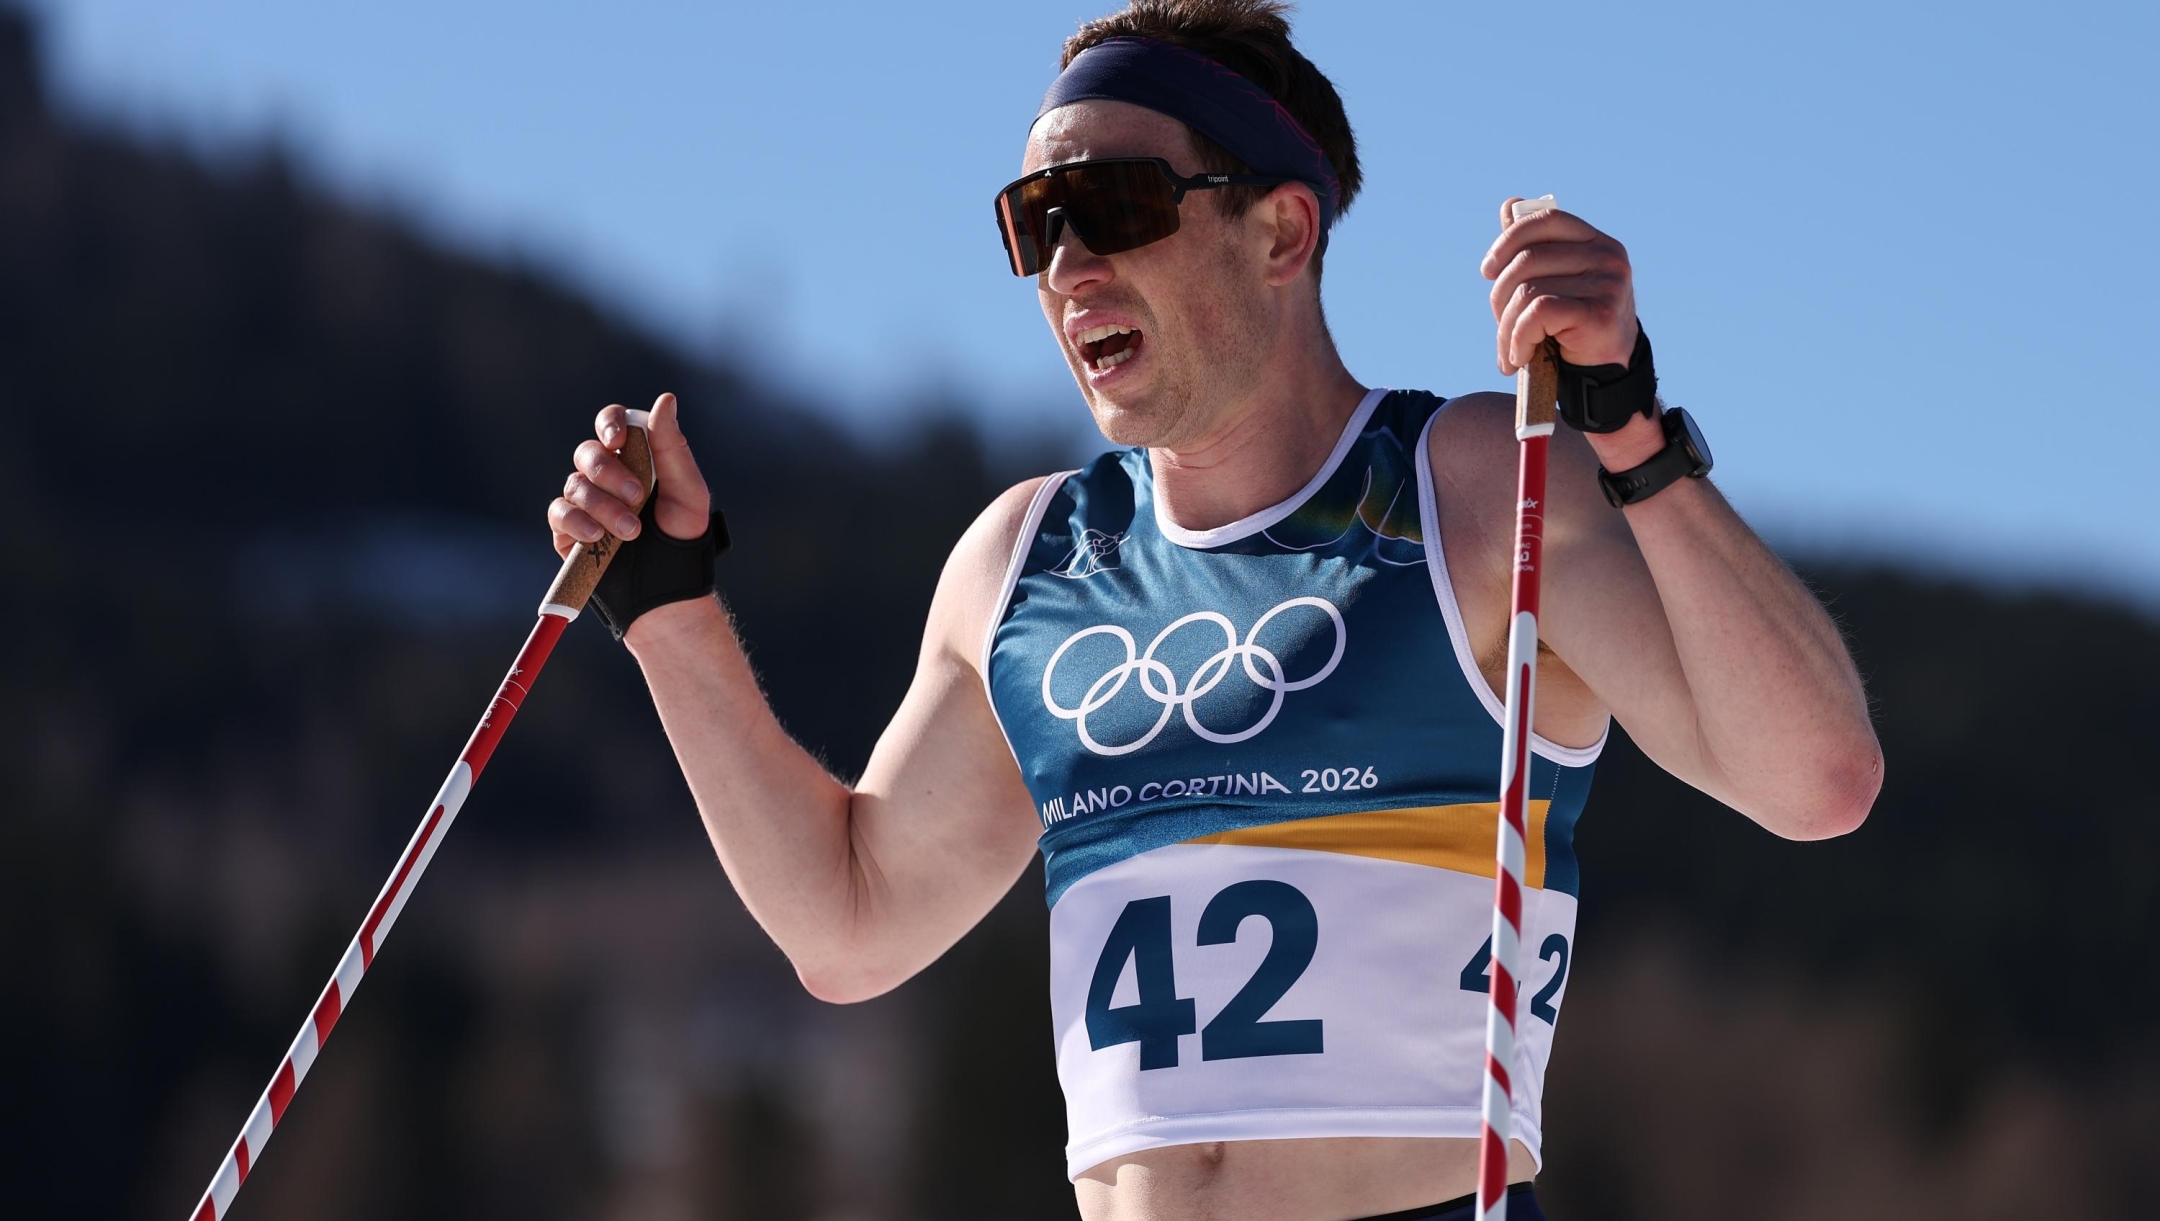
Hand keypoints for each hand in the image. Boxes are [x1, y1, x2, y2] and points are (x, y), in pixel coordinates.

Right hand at [548, 391, 711, 558]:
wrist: (668, 585)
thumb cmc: (682, 534)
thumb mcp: (687, 490)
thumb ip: (672, 446)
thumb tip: (665, 398)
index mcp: (634, 457)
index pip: (612, 423)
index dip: (609, 423)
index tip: (617, 438)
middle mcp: (604, 475)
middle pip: (588, 453)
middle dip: (610, 473)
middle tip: (637, 498)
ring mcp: (584, 501)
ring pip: (575, 485)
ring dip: (603, 506)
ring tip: (631, 532)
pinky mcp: (568, 529)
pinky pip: (559, 513)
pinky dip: (576, 522)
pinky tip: (596, 536)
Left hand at [1482, 198, 1638, 375]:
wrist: (1604, 373)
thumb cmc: (1572, 326)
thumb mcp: (1552, 282)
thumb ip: (1532, 246)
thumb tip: (1509, 205)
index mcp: (1595, 241)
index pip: (1545, 220)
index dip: (1508, 240)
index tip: (1487, 270)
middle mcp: (1607, 256)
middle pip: (1527, 260)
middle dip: (1500, 297)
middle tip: (1500, 325)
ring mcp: (1607, 283)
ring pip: (1528, 291)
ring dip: (1507, 328)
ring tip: (1509, 351)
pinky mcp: (1600, 313)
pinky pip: (1538, 313)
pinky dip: (1519, 338)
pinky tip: (1521, 357)